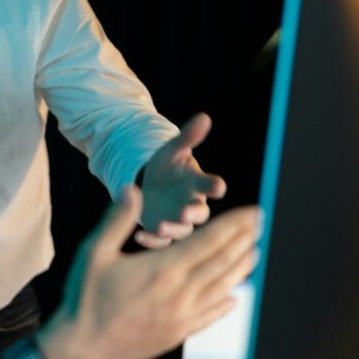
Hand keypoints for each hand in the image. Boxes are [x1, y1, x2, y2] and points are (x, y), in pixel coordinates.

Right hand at [37, 186, 259, 358]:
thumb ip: (117, 220)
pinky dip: (225, 305)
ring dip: (241, 269)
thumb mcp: (94, 252)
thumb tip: (133, 189)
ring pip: (221, 288)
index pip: (209, 241)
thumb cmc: (86, 297)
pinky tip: (234, 298)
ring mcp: (181, 316)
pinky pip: (210, 316)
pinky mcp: (177, 333)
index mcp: (163, 269)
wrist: (83, 348)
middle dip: (244, 240)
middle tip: (261, 224)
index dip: (234, 224)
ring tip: (255, 253)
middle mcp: (180, 292)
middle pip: (222, 262)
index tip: (253, 212)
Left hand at [136, 112, 226, 247]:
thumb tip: (204, 116)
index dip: (215, 185)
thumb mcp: (172, 150)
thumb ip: (188, 137)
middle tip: (185, 213)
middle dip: (193, 213)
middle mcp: (191, 204)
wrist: (150, 184)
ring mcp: (178, 220)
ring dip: (173, 230)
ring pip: (182, 231)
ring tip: (161, 227)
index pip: (210, 185)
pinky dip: (151, 241)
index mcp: (197, 184)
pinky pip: (160, 241)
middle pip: (199, 213)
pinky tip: (139, 236)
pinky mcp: (162, 232)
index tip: (218, 185)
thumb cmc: (168, 166)